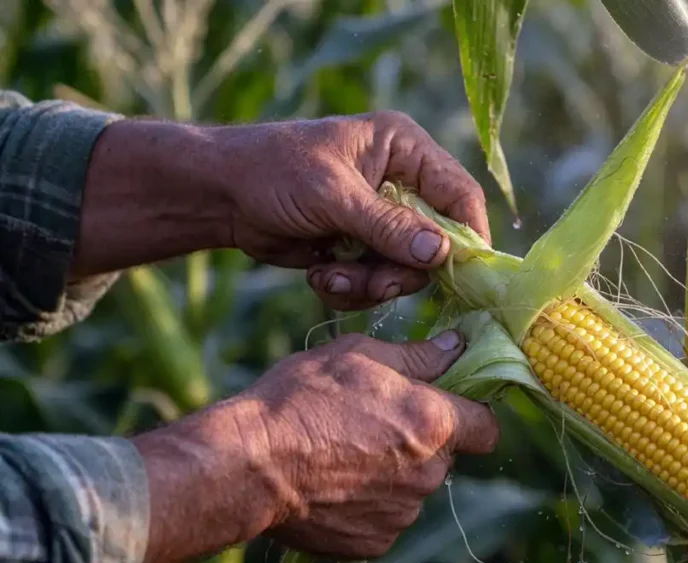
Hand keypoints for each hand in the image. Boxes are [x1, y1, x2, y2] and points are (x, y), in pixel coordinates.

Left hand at [75, 111, 488, 309]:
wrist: (221, 195)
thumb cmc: (274, 173)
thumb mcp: (334, 197)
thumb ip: (389, 226)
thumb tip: (442, 254)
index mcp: (405, 149)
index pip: (461, 195)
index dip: (467, 237)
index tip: (461, 276)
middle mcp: (402, 182)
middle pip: (436, 244)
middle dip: (400, 270)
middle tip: (372, 283)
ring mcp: (382, 218)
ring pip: (405, 270)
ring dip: (369, 283)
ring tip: (328, 275)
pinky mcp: (361, 248)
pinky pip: (377, 282)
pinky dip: (350, 287)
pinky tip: (319, 274)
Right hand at [131, 330, 499, 562]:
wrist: (247, 466)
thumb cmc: (301, 398)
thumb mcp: (358, 355)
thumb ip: (418, 355)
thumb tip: (457, 345)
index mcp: (434, 424)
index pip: (488, 429)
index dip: (471, 417)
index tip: (447, 409)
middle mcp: (429, 474)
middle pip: (444, 458)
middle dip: (420, 443)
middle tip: (371, 426)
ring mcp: (402, 515)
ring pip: (412, 490)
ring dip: (392, 475)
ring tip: (341, 456)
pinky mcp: (374, 545)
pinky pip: (384, 521)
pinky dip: (366, 507)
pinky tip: (331, 488)